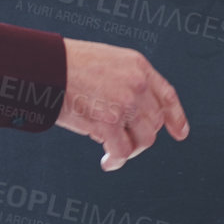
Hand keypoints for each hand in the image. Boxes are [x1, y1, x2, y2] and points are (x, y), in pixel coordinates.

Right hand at [56, 38, 188, 171]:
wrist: (43, 66)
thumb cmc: (63, 64)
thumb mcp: (103, 61)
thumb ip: (122, 80)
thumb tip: (128, 115)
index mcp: (137, 65)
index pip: (166, 94)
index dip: (175, 116)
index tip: (179, 132)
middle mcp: (137, 83)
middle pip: (154, 121)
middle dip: (141, 136)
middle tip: (125, 144)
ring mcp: (125, 103)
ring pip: (143, 139)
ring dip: (130, 150)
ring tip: (114, 153)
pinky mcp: (109, 122)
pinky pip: (121, 151)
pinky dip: (116, 160)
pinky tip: (107, 162)